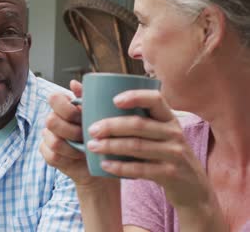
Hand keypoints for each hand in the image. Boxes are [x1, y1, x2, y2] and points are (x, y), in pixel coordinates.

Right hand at [40, 80, 101, 186]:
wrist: (102, 159)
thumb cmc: (100, 133)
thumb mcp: (97, 114)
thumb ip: (87, 98)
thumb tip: (73, 83)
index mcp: (63, 106)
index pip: (54, 99)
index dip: (67, 109)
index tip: (81, 117)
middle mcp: (53, 120)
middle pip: (50, 121)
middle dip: (72, 131)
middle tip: (86, 136)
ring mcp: (49, 138)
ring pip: (53, 141)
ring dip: (72, 147)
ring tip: (86, 148)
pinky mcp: (49, 155)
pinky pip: (52, 156)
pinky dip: (68, 158)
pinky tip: (79, 157)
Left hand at [87, 89, 213, 207]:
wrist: (193, 188)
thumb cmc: (166, 155)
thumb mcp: (161, 135)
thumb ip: (138, 121)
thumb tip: (100, 100)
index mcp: (169, 119)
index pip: (155, 99)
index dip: (135, 96)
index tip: (114, 100)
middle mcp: (174, 133)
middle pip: (139, 124)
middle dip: (111, 126)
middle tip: (91, 130)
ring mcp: (174, 153)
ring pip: (137, 146)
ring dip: (111, 145)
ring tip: (92, 146)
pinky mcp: (170, 173)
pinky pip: (140, 169)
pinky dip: (120, 167)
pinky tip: (104, 164)